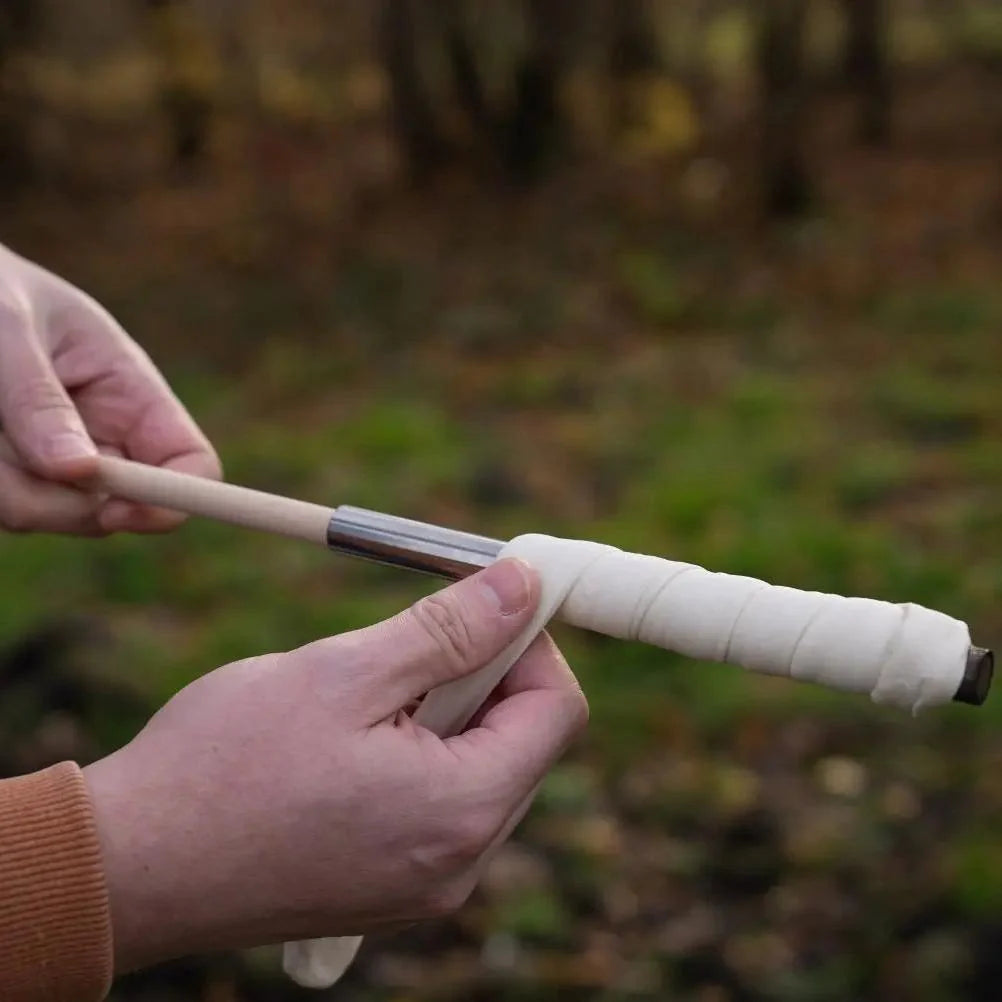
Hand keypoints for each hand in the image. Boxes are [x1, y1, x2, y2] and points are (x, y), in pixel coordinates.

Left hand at [0, 243, 218, 534]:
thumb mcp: (8, 328)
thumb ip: (40, 400)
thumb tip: (79, 471)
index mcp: (134, 395)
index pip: (193, 464)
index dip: (173, 499)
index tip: (116, 509)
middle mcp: (105, 439)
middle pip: (116, 508)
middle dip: (60, 498)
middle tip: (0, 453)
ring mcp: (57, 467)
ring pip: (48, 514)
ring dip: (5, 483)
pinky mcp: (14, 480)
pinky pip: (4, 510)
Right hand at [83, 559, 587, 972]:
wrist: (127, 867)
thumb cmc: (224, 765)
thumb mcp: (346, 673)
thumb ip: (449, 629)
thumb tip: (523, 585)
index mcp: (462, 810)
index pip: (557, 708)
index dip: (531, 641)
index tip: (484, 597)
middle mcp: (460, 863)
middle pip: (523, 740)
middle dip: (484, 673)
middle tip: (413, 635)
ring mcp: (425, 885)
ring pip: (478, 768)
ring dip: (443, 711)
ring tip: (364, 690)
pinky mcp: (387, 889)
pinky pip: (435, 804)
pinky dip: (415, 753)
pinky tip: (349, 736)